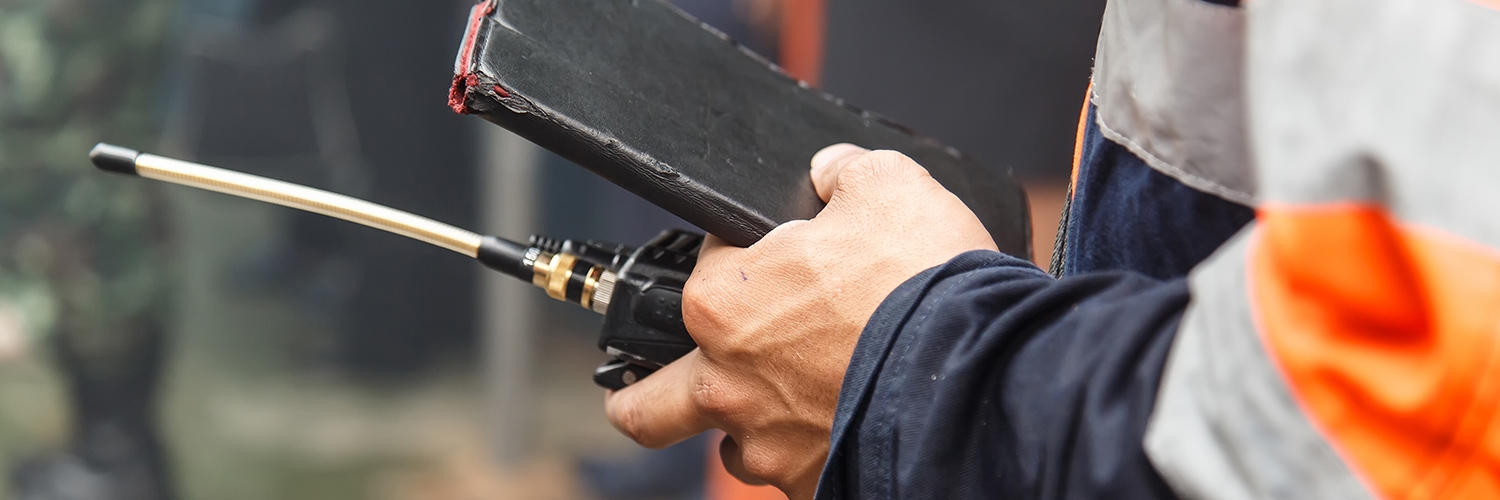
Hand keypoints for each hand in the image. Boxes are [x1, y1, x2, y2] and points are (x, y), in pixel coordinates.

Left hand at [604, 144, 997, 498]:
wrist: (985, 373)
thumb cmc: (926, 283)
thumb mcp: (887, 184)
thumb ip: (842, 170)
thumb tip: (831, 169)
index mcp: (720, 303)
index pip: (705, 268)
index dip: (742, 255)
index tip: (776, 256)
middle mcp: (726, 383)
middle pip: (645, 402)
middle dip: (636, 394)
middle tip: (640, 388)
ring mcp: (768, 445)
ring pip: (727, 448)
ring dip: (745, 426)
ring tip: (785, 406)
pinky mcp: (815, 485)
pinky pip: (793, 477)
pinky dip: (809, 457)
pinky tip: (843, 430)